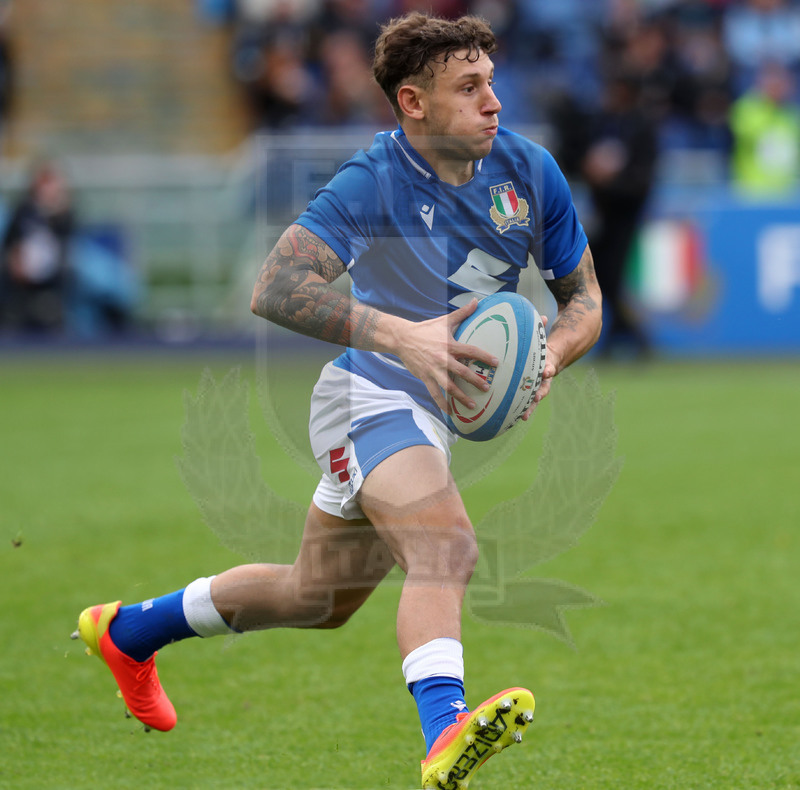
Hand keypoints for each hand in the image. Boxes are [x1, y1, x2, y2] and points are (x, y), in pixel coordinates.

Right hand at [396, 298, 499, 413]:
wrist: (402, 338)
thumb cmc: (426, 329)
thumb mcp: (444, 320)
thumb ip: (463, 312)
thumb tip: (477, 300)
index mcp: (449, 345)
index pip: (471, 351)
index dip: (484, 357)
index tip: (496, 363)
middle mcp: (443, 359)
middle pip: (462, 372)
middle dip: (475, 380)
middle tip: (487, 388)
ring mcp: (433, 370)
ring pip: (449, 386)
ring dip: (461, 397)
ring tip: (472, 405)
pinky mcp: (425, 377)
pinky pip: (435, 393)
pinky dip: (442, 404)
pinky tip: (450, 413)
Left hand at [521, 315, 558, 420]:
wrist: (552, 360)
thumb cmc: (543, 348)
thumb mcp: (543, 338)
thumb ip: (542, 329)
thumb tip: (542, 316)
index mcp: (548, 366)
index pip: (550, 367)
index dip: (549, 369)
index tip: (547, 370)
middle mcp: (544, 379)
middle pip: (543, 388)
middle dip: (539, 394)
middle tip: (535, 398)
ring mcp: (537, 388)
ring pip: (534, 400)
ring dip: (529, 408)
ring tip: (523, 417)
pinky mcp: (528, 393)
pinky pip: (523, 403)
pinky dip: (517, 410)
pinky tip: (507, 418)